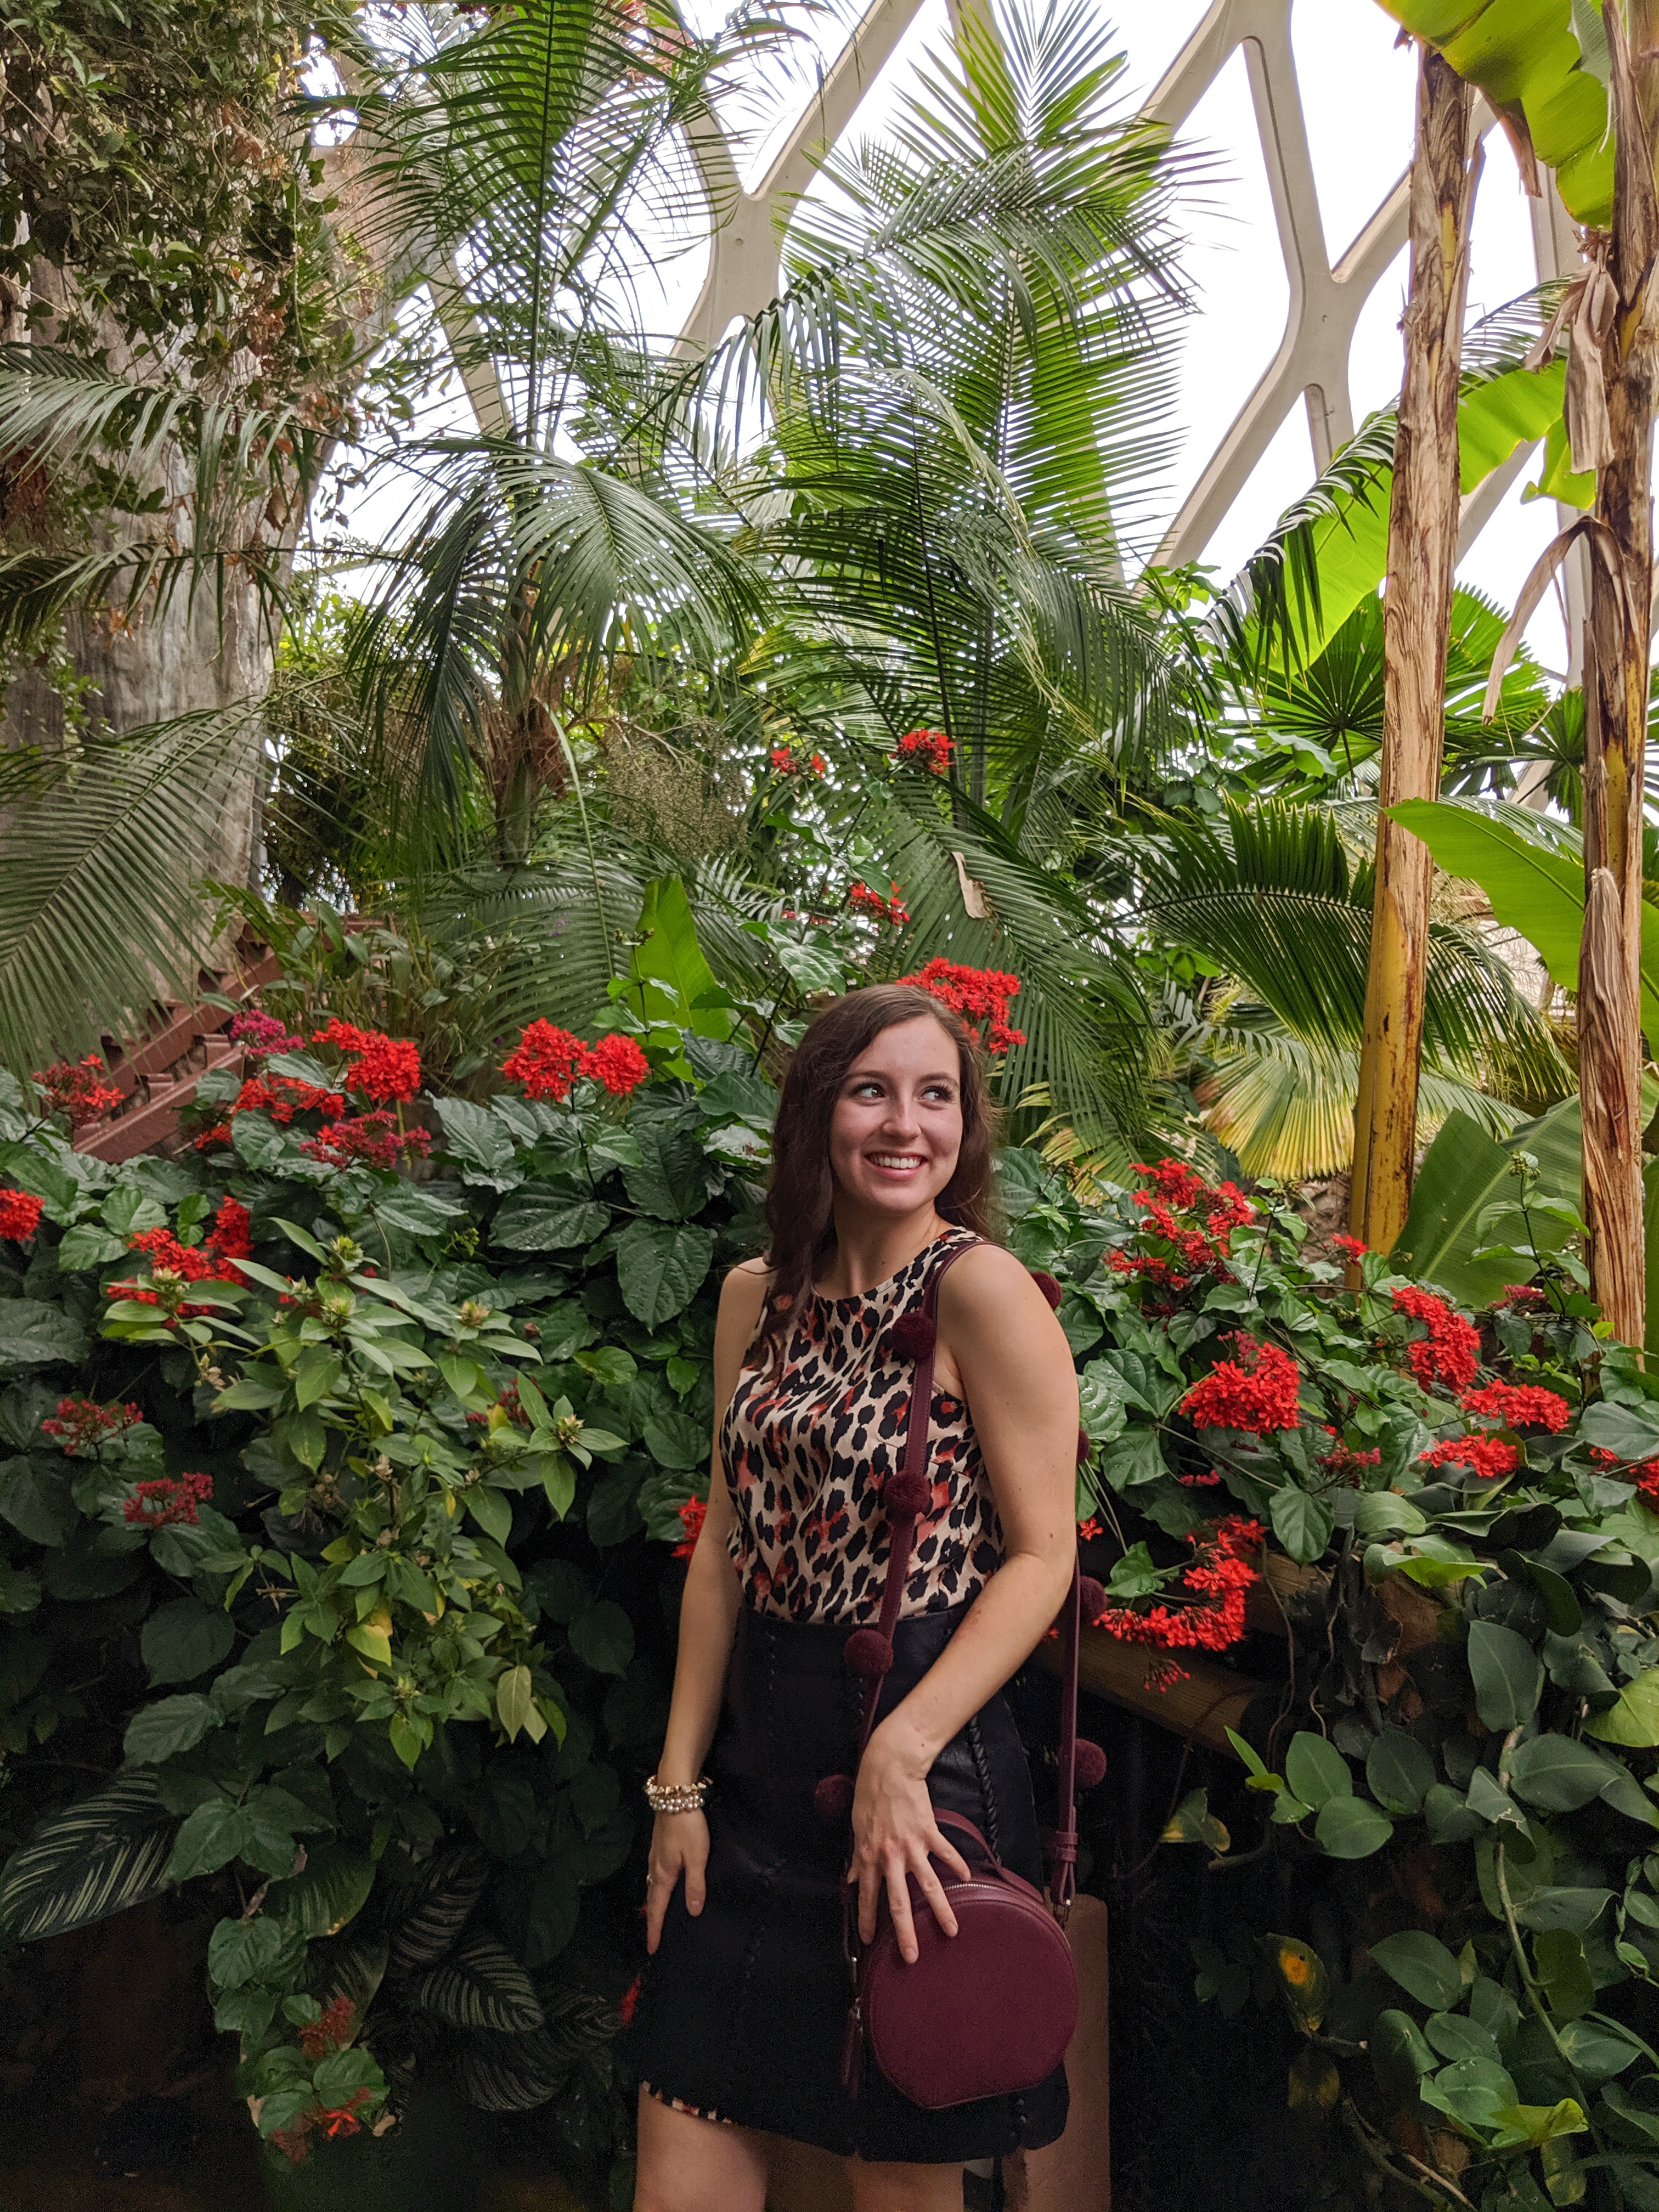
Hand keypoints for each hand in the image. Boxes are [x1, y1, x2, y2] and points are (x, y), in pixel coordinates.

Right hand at [645, 1809, 708, 1953]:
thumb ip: (695, 1885)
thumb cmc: (688, 1826)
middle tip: (655, 1935)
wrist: (675, 1792)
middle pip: (652, 1898)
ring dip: (655, 1901)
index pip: (658, 1909)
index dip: (655, 1929)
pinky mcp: (659, 1842)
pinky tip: (664, 1881)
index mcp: (664, 1873)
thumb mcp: (697, 1857)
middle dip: (653, 1918)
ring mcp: (655, 1853)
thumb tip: (693, 1913)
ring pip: (653, 1883)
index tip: (652, 1949)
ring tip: (659, 1913)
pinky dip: (658, 1884)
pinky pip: (656, 1872)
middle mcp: (656, 1865)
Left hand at [851, 1717, 970, 1962]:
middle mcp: (890, 1856)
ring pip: (928, 1885)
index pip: (866, 1895)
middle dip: (905, 1932)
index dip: (867, 1919)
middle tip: (912, 1957)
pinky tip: (967, 1878)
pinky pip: (946, 1853)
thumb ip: (856, 1856)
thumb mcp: (857, 1828)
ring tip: (952, 1931)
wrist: (890, 1767)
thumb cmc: (869, 1795)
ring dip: (940, 1910)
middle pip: (899, 1901)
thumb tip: (850, 1877)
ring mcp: (912, 1846)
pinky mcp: (929, 1832)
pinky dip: (957, 1865)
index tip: (869, 1942)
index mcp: (869, 1856)